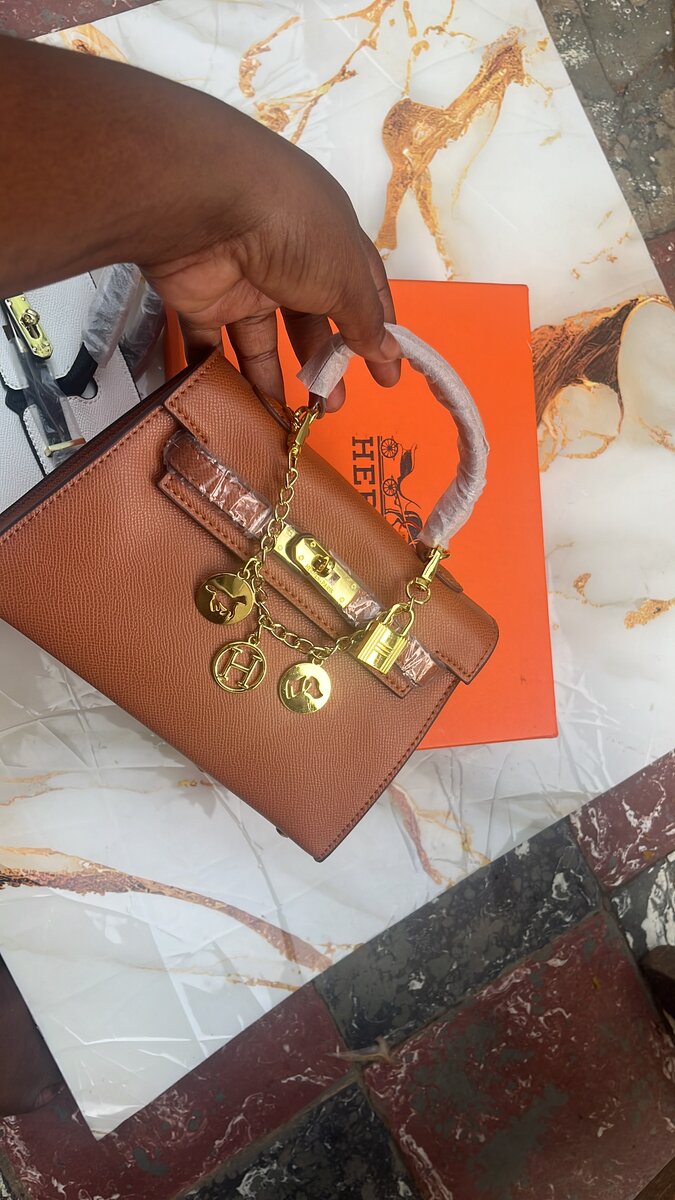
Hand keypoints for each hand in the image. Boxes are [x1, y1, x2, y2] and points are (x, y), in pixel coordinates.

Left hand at [143, 112, 399, 409]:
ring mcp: (241, 278)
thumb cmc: (294, 234)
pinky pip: (209, 343)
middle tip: (332, 405)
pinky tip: (233, 402)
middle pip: (310, 320)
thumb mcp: (345, 277)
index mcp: (329, 240)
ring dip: (274, 379)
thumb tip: (388, 351)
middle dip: (324, 365)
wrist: (207, 208)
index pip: (360, 289)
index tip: (387, 376)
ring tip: (290, 417)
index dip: (376, 332)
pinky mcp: (200, 298)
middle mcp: (286, 258)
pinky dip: (218, 372)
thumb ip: (364, 320)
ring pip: (260, 339)